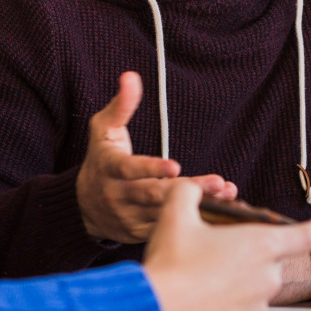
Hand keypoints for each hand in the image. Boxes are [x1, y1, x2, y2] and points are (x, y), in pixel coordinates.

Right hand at [76, 72, 234, 242]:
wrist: (84, 206)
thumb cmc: (100, 159)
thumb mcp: (103, 130)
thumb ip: (120, 105)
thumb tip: (131, 76)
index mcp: (109, 169)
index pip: (129, 170)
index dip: (150, 168)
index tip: (175, 166)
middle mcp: (119, 196)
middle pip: (155, 195)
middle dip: (187, 190)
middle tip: (217, 182)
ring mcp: (131, 218)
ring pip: (167, 215)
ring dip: (199, 206)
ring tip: (226, 193)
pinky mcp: (143, 233)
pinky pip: (171, 229)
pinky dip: (196, 221)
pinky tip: (222, 209)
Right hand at [142, 181, 310, 310]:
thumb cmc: (173, 265)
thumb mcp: (176, 214)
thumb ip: (188, 192)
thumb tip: (192, 187)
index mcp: (260, 245)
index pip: (304, 235)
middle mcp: (266, 275)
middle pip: (274, 257)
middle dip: (255, 250)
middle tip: (224, 244)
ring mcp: (258, 303)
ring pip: (260, 281)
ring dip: (244, 274)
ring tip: (210, 269)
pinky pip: (248, 304)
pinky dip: (234, 297)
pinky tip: (207, 292)